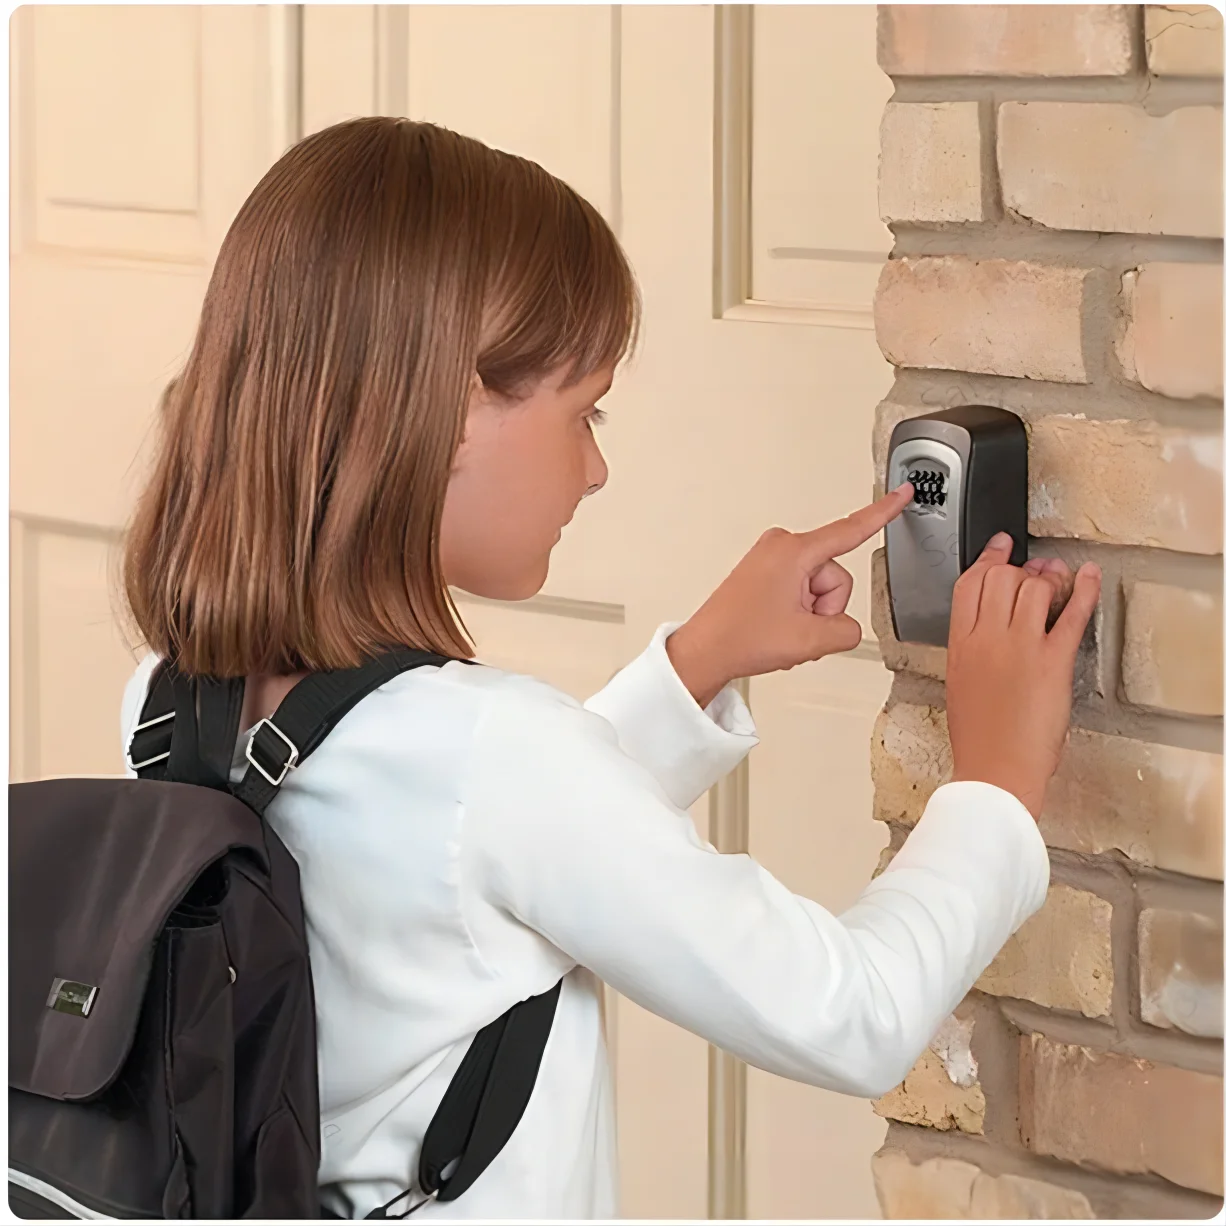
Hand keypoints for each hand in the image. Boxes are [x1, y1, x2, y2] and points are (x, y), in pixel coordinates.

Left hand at [666, 485, 914, 706]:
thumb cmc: (741, 638)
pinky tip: (775, 627)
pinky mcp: (766, 572)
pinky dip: (797, 614)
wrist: (705, 651)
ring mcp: (772, 559)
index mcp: (794, 552)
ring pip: (820, 589)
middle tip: (795, 628)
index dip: (883, 512)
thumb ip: (847, 631)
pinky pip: (802, 591)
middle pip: (835, 577)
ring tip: (781, 628)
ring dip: (810, 615)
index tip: (903, 491)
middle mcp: (782, 546)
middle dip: (825, 608)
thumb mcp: (810, 641)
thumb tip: (845, 627)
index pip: (851, 529)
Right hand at [946, 535, 1101, 817]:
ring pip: (1033, 587)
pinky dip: (1085, 589)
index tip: (999, 548)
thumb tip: (988, 627)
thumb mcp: (960, 683)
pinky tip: (1088, 577)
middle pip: (1002, 578)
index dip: (988, 559)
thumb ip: (972, 650)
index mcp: (961, 645)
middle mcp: (988, 639)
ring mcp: (1021, 647)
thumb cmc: (979, 738)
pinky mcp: (1053, 660)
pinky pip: (1072, 613)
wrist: (996, 770)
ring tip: (1057, 577)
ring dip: (1048, 576)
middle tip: (1033, 569)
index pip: (969, 584)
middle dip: (1020, 568)